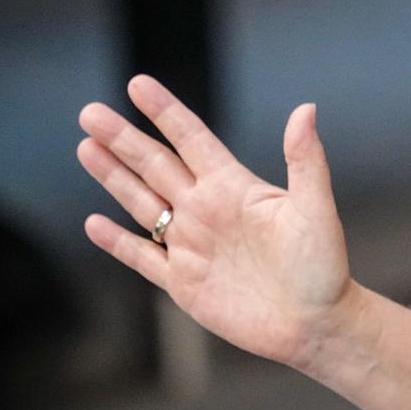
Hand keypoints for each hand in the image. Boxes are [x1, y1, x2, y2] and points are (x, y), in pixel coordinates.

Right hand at [76, 74, 354, 372]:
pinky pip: (143, 258)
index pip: (191, 139)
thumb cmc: (324, 266)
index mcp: (234, 187)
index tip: (137, 84)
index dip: (165, 112)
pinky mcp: (184, 283)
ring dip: (113, 177)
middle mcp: (207, 210)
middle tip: (89, 112)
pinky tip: (94, 223)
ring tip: (85, 148)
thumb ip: (305, 160)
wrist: (316, 325)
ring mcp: (192, 246)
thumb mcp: (315, 209)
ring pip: (142, 203)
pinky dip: (118, 242)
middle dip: (122, 139)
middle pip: (155, 165)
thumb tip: (306, 108)